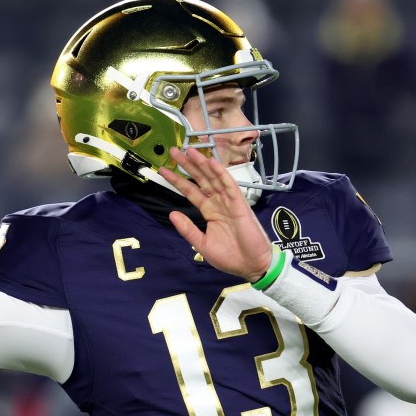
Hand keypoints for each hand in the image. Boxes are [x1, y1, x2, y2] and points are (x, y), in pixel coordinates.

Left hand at [159, 148, 272, 281]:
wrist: (251, 266)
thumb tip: (172, 213)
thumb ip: (187, 228)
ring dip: (202, 164)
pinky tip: (211, 162)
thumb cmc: (230, 257)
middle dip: (188, 165)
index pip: (191, 191)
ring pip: (213, 178)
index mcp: (210, 212)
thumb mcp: (202, 244)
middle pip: (201, 180)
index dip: (178, 181)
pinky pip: (229, 185)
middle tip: (175, 150)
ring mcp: (229, 202)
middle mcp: (218, 203)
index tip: (164, 170)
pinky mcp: (240, 204)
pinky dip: (221, 173)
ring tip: (189, 150)